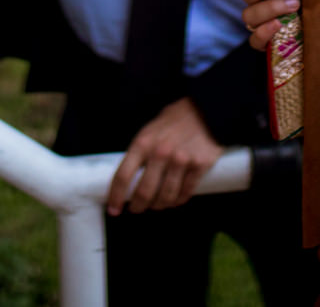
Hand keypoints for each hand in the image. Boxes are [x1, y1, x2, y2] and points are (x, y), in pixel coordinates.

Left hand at [106, 98, 222, 214]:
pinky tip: (174, 200)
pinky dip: (178, 201)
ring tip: (157, 205)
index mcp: (143, 143)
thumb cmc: (174, 121)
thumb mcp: (150, 130)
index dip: (116, 197)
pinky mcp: (199, 166)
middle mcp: (160, 153)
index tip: (113, 209)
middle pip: (144, 192)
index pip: (123, 176)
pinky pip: (185, 193)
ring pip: (165, 197)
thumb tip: (129, 179)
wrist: (206, 110)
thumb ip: (140, 152)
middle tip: (137, 209)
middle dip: (138, 206)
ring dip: (159, 206)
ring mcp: (181, 160)